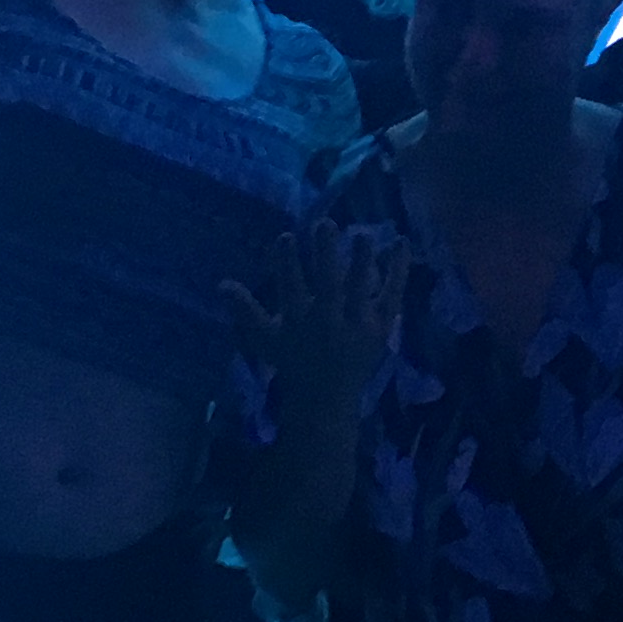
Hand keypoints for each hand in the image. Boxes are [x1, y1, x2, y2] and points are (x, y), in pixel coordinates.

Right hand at [225, 220, 404, 405]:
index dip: (287, 261)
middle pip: (328, 282)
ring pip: (361, 288)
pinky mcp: (381, 326)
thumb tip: (222, 283)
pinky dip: (398, 270)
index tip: (287, 236)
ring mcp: (357, 324)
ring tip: (363, 233)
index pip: (291, 286)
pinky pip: (392, 295)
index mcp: (298, 321)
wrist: (326, 398)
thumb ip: (245, 311)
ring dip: (362, 259)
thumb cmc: (292, 361)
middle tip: (325, 223)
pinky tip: (400, 242)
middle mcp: (328, 321)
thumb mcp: (264, 339)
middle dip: (326, 253)